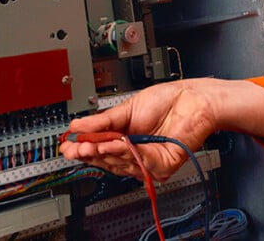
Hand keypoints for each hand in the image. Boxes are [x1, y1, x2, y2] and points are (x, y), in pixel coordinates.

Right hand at [59, 78, 263, 180]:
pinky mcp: (161, 165)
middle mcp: (136, 152)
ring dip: (104, 153)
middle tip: (75, 148)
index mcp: (126, 138)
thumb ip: (103, 122)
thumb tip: (78, 126)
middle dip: (89, 153)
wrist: (194, 99)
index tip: (69, 145)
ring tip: (90, 145)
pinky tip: (113, 145)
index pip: (100, 149)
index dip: (84, 148)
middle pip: (106, 160)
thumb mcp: (127, 108)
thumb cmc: (170, 100)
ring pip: (119, 164)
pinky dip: (124, 154)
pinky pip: (138, 163)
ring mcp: (148, 161)